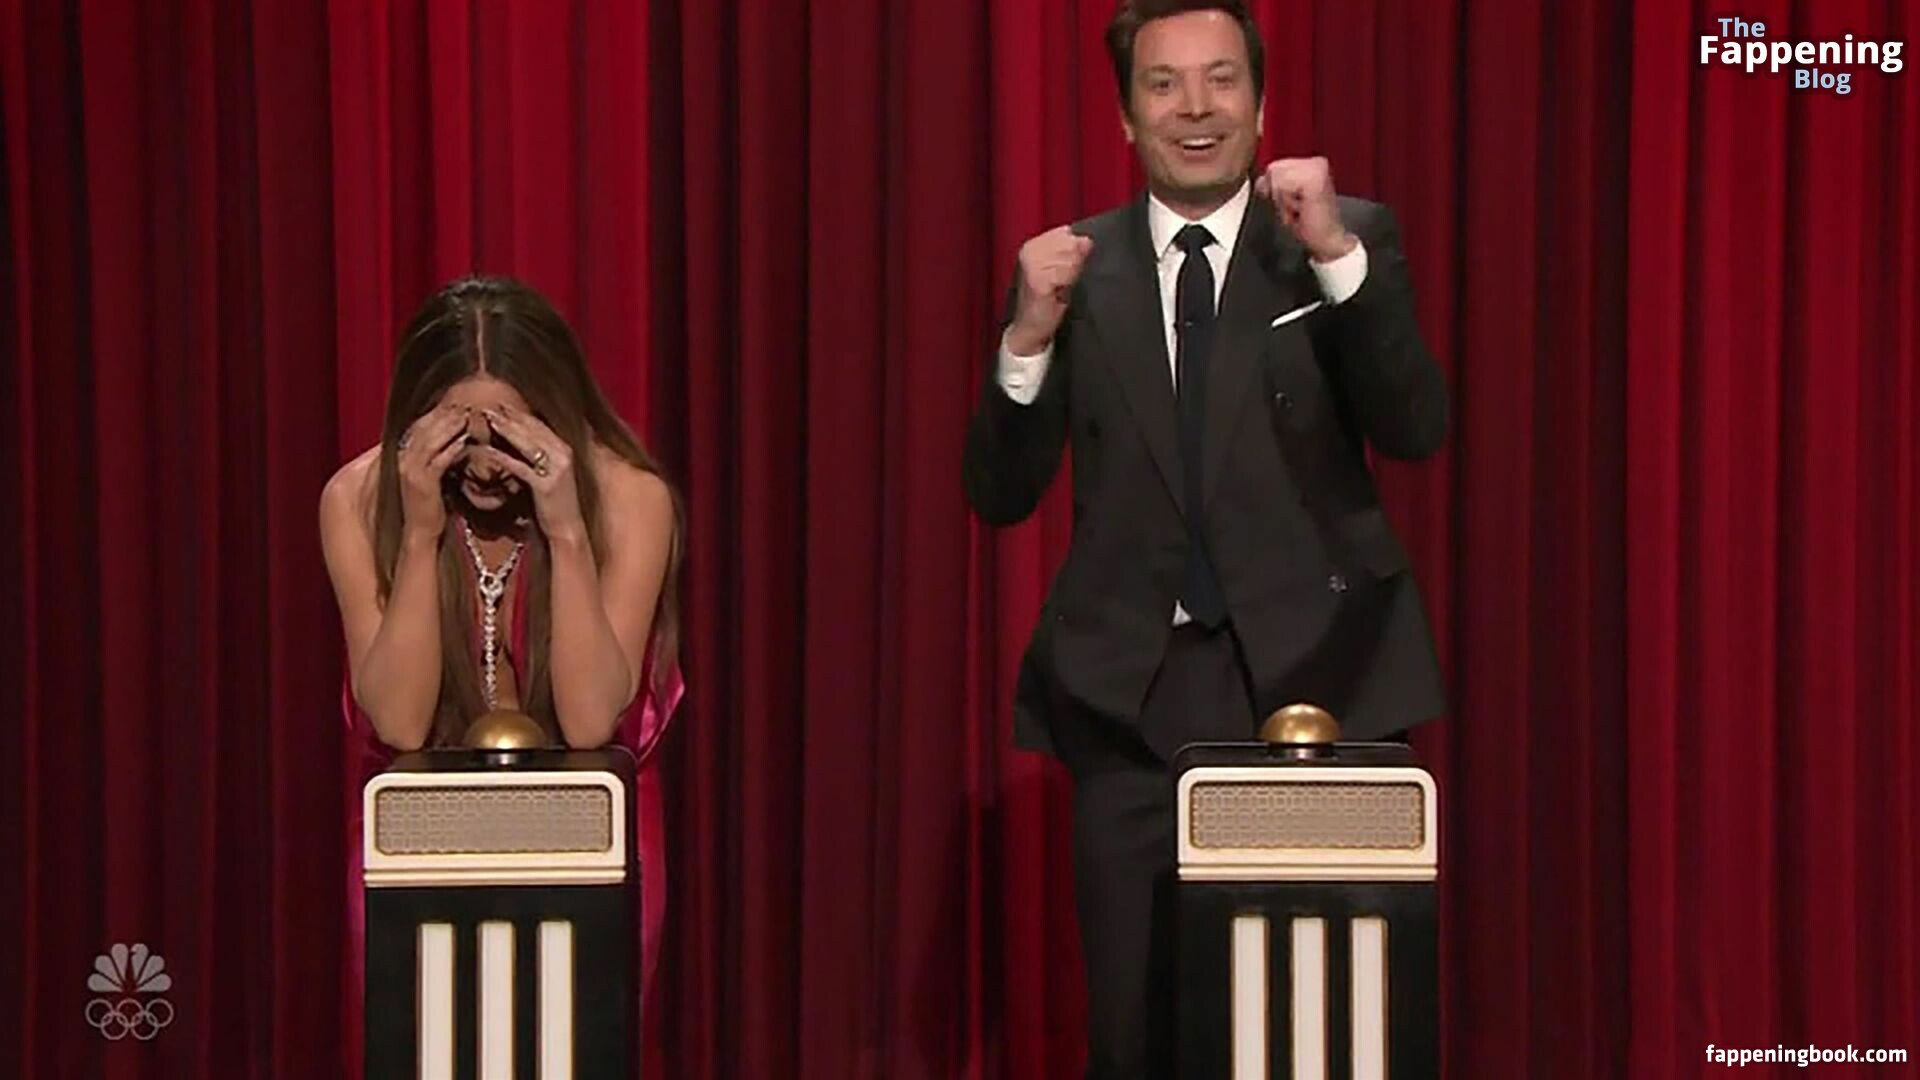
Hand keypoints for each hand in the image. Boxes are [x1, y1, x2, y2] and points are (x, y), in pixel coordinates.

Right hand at [394, 404, 470, 541]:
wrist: (420, 531)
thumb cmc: (429, 505)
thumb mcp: (430, 476)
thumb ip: (435, 458)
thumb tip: (451, 441)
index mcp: (403, 457)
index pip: (418, 428)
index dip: (435, 414)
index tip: (453, 403)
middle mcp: (403, 460)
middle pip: (424, 430)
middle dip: (443, 415)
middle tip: (463, 403)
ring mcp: (411, 471)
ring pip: (430, 441)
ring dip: (449, 427)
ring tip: (466, 415)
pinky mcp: (422, 483)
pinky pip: (439, 461)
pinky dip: (451, 449)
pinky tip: (465, 440)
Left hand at [472, 405, 585, 543]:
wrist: (567, 529)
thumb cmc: (554, 503)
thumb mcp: (548, 473)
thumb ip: (537, 456)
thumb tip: (517, 439)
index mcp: (564, 449)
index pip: (538, 425)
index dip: (518, 414)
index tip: (499, 405)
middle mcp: (563, 454)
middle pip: (532, 430)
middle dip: (509, 417)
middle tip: (489, 406)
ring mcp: (556, 469)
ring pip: (526, 444)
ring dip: (505, 430)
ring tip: (487, 419)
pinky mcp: (546, 485)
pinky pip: (520, 467)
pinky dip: (502, 457)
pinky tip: (487, 450)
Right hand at [1006, 226, 1094, 355]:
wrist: (1030, 328)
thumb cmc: (1047, 300)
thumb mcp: (1060, 271)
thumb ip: (1072, 253)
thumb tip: (1087, 240)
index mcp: (1033, 245)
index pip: (1066, 233)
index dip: (1074, 251)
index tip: (1065, 270)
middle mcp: (1029, 250)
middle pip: (1071, 244)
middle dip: (1073, 264)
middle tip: (1062, 282)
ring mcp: (1031, 265)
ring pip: (1070, 259)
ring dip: (1071, 276)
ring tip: (1059, 288)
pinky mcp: (1037, 280)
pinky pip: (1066, 274)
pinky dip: (1066, 285)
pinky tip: (1058, 293)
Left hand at [1254, 157, 1356, 261]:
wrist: (1327, 241)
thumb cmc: (1309, 223)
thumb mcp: (1286, 199)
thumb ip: (1273, 184)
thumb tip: (1261, 179)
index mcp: (1313, 163)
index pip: (1276, 165)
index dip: (1274, 187)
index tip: (1292, 203)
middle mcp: (1317, 162)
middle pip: (1274, 169)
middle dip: (1279, 194)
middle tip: (1297, 208)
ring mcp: (1317, 169)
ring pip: (1277, 178)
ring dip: (1283, 201)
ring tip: (1299, 210)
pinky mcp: (1314, 181)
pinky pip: (1282, 187)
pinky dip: (1287, 204)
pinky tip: (1301, 210)